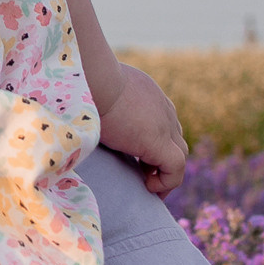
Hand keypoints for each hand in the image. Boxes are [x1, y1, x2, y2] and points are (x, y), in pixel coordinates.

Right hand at [96, 64, 189, 197]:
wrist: (94, 79)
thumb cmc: (88, 81)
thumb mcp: (103, 88)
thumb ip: (104, 99)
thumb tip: (83, 107)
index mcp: (151, 97)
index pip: (164, 122)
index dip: (154, 142)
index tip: (135, 156)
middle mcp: (164, 111)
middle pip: (176, 139)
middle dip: (162, 158)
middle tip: (141, 172)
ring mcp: (164, 126)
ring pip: (180, 155)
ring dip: (166, 172)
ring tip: (147, 184)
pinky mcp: (158, 142)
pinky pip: (176, 168)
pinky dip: (167, 181)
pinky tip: (147, 186)